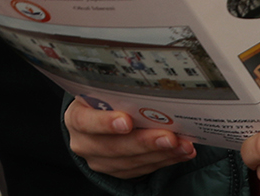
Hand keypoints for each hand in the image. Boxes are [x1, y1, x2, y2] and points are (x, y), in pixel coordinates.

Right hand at [65, 97, 194, 177]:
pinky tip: (181, 153)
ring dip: (161, 153)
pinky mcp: (118, 172)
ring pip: (131, 162)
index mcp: (76, 117)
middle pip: (114, 147)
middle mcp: (84, 143)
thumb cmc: (102, 101)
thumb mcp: (101, 92)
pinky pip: (143, 169)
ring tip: (183, 145)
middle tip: (169, 136)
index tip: (127, 121)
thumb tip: (151, 87)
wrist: (95, 123)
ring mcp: (101, 161)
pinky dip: (165, 160)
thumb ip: (118, 93)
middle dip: (145, 142)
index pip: (85, 122)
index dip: (105, 123)